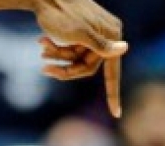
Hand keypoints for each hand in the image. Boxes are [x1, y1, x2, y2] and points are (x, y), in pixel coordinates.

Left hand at [31, 0, 127, 116]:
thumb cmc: (61, 13)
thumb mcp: (78, 33)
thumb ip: (99, 45)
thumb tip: (124, 49)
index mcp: (111, 35)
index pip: (113, 72)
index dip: (113, 94)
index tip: (116, 113)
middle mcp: (105, 36)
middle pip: (86, 67)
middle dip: (65, 67)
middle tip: (44, 68)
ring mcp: (92, 35)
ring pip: (75, 59)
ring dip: (56, 56)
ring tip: (41, 48)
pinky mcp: (79, 34)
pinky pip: (69, 50)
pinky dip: (55, 48)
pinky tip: (41, 41)